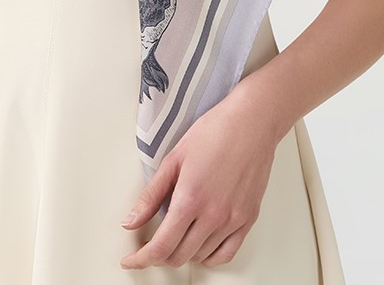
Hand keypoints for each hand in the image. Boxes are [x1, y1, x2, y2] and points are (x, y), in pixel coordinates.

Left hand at [119, 77, 280, 269]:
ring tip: (174, 237)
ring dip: (183, 254)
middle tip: (149, 245)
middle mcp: (213, 215)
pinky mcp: (248, 219)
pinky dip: (209, 257)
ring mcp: (233, 220)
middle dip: (159, 256)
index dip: (141, 259)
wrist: (252, 122)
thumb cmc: (215, 132)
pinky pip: (226, 253)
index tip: (132, 260)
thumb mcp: (174, 158)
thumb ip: (151, 195)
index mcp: (190, 199)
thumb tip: (131, 220)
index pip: (160, 246)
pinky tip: (200, 246)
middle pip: (179, 256)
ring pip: (201, 256)